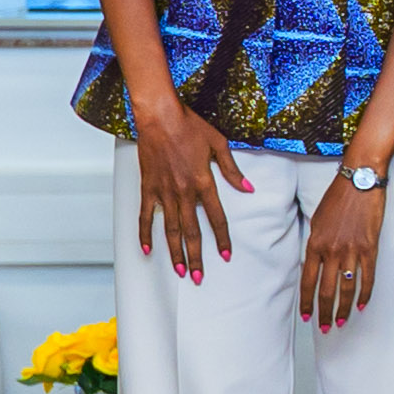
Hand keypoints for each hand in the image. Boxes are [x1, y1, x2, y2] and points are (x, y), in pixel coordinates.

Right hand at [128, 97, 248, 278]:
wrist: (160, 117)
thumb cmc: (190, 127)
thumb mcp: (220, 145)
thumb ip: (233, 171)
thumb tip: (249, 189)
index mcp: (204, 182)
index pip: (216, 218)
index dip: (222, 238)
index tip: (225, 256)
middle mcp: (184, 192)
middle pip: (192, 231)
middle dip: (197, 256)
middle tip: (200, 277)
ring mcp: (163, 191)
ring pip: (169, 229)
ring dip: (174, 251)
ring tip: (180, 270)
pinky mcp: (147, 187)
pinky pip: (144, 216)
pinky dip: (145, 234)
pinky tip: (147, 250)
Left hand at [301, 171, 386, 328]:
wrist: (359, 180)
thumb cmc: (338, 197)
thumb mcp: (317, 219)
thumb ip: (316, 243)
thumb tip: (316, 262)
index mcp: (315, 244)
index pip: (308, 280)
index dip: (307, 301)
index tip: (307, 316)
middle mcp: (331, 250)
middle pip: (326, 289)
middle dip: (324, 311)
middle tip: (325, 327)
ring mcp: (351, 249)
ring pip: (346, 287)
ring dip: (343, 307)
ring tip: (342, 322)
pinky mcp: (370, 246)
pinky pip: (367, 275)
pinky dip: (365, 292)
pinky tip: (362, 305)